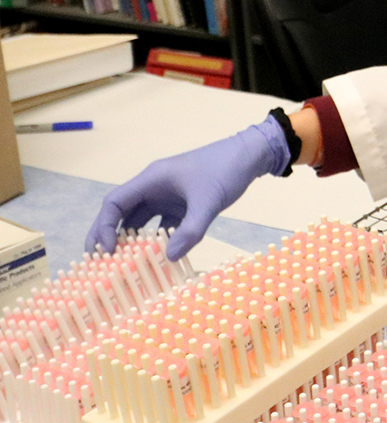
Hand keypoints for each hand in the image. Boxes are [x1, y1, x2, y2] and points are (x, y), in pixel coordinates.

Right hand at [85, 115, 290, 260]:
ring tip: (125, 266)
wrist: (251, 155)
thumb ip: (191, 229)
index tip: (104, 250)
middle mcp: (154, 187)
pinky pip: (164, 225)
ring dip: (135, 241)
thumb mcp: (209, 201)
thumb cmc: (226, 170)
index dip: (104, 227)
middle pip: (122, 213)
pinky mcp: (182, 204)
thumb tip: (169, 258)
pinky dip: (160, 241)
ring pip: (142, 221)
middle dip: (110, 236)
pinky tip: (160, 259)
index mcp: (152, 179)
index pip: (115, 203)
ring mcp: (168, 196)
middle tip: (99, 262)